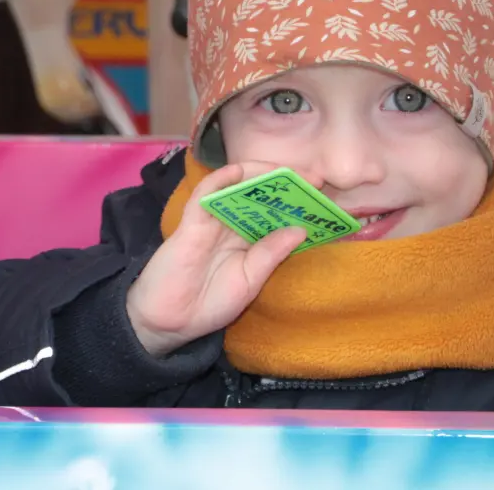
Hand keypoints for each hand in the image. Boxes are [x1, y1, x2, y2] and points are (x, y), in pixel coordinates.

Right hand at [125, 161, 305, 357]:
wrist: (170, 322)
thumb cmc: (209, 304)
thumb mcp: (250, 281)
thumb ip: (270, 254)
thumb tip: (300, 229)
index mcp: (248, 240)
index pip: (275, 214)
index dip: (296, 203)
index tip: (322, 196)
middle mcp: (232, 225)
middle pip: (259, 196)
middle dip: (285, 185)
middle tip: (313, 178)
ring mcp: (211, 221)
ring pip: (236, 188)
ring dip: (259, 175)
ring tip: (285, 171)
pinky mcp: (191, 222)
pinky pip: (205, 194)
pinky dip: (220, 180)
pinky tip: (239, 171)